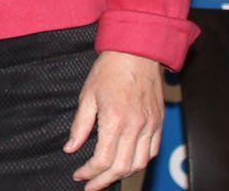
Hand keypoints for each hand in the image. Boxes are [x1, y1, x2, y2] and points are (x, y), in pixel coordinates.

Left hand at [65, 50, 164, 189]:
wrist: (136, 51)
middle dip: (104, 181)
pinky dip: (139, 162)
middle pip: (121, 168)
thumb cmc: (110, 69)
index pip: (102, 160)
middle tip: (90, 185)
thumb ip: (80, 125)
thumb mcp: (87, 95)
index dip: (89, 172)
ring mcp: (150, 126)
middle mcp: (135, 127)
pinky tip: (126, 162)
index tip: (79, 175)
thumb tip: (70, 148)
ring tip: (106, 177)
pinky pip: (152, 151)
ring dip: (122, 175)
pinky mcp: (158, 122)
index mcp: (114, 120)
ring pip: (139, 164)